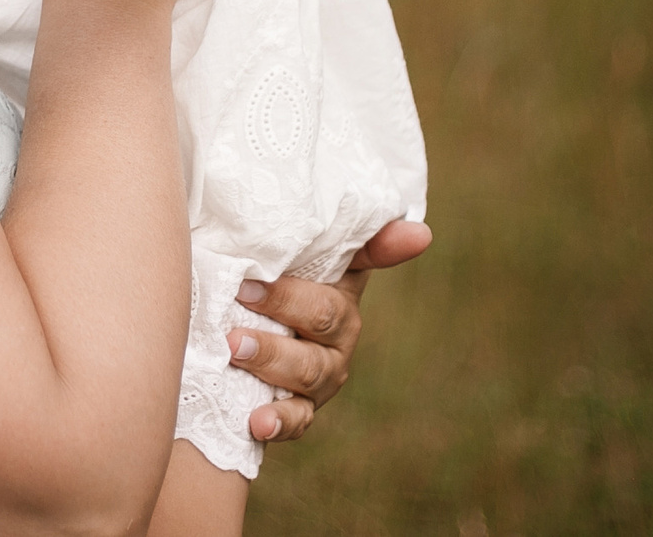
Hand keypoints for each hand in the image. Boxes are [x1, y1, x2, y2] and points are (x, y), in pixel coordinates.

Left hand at [228, 218, 433, 444]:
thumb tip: (419, 230)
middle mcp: (338, 332)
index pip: (362, 262)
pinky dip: (280, 422)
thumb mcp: (292, 253)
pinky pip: (298, 420)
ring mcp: (322, 374)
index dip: (371, 246)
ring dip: (271, 357)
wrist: (235, 330)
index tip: (368, 241)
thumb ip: (333, 232)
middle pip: (324, 318)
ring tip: (233, 345)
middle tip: (242, 292)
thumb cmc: (266, 280)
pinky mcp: (302, 409)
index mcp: (340, 285)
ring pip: (309, 370)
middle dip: (284, 304)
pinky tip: (257, 421)